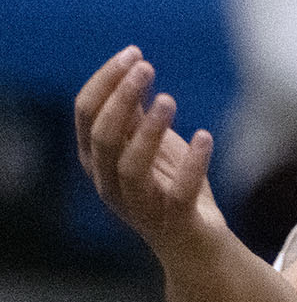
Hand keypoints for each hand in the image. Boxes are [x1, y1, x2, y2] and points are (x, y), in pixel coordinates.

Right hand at [74, 49, 229, 260]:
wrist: (200, 247)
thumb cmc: (172, 189)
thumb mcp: (152, 147)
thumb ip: (137, 116)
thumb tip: (132, 70)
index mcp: (98, 160)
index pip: (86, 114)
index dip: (106, 81)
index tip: (134, 53)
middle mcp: (110, 184)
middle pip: (102, 136)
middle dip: (121, 98)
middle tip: (147, 68)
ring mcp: (139, 207)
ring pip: (129, 166)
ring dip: (148, 130)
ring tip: (169, 99)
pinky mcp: (174, 223)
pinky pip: (179, 194)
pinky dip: (193, 164)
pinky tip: (205, 136)